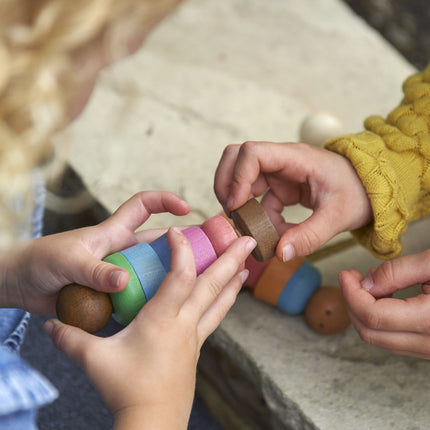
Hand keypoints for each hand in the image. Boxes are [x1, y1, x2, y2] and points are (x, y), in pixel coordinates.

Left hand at [1, 191, 189, 314]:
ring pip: (152, 275)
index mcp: (113, 233)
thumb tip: (124, 281)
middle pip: (159, 245)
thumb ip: (95, 271)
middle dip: (182, 247)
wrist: (22, 286)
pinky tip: (162, 315)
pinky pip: (137, 300)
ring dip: (169, 281)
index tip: (186, 209)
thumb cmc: (42, 261)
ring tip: (193, 291)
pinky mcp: (112, 297)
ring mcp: (118, 275)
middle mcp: (122, 252)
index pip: (143, 206)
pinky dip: (149, 305)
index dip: (166, 201)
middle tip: (206, 260)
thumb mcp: (68, 262)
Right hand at [44, 227, 255, 428]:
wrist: (152, 422)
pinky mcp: (196, 348)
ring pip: (220, 301)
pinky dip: (224, 301)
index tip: (177, 231)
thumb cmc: (125, 389)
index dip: (181, 250)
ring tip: (247, 262)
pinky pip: (215, 317)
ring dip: (234, 279)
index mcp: (162, 319)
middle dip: (231, 258)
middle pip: (213, 284)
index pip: (179, 276)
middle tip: (248, 238)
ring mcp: (194, 336)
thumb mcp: (93, 360)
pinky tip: (227, 296)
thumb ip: (71, 338)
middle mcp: (184, 323)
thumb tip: (48, 327)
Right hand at [214, 141, 372, 259]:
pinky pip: (258, 199)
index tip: (236, 206)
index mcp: (296, 158)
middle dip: (226, 184)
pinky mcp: (281, 188)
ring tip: (249, 228)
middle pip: (236, 157)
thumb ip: (309, 236)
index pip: (252, 152)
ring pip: (242, 178)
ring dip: (239, 203)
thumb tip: (279, 253)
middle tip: (230, 212)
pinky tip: (274, 233)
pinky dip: (258, 216)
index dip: (237, 177)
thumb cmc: (359, 193)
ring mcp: (279, 173)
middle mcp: (282, 161)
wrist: (372, 189)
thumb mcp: (338, 217)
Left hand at [339, 249, 429, 358]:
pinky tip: (384, 298)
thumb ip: (398, 272)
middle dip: (352, 304)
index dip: (351, 294)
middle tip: (351, 278)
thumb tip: (365, 283)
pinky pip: (396, 341)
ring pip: (381, 340)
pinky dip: (381, 321)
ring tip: (366, 284)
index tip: (345, 274)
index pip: (372, 316)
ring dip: (364, 312)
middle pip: (370, 333)